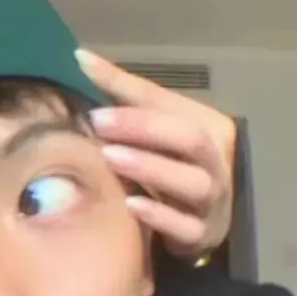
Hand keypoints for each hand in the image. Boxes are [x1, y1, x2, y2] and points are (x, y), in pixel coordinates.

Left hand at [76, 49, 234, 258]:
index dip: (131, 93)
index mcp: (207, 128)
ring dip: (150, 167)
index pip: (170, 104)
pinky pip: (184, 226)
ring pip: (192, 182)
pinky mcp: (202, 236)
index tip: (87, 75)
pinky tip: (129, 204)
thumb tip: (80, 60)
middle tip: (98, 122)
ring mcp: (212, 201)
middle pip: (189, 138)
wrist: (197, 227)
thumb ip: (123, 98)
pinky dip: (159, 215)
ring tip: (110, 157)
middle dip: (143, 128)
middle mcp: (216, 161)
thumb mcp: (153, 132)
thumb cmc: (169, 170)